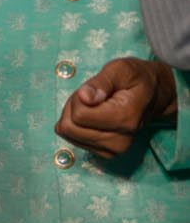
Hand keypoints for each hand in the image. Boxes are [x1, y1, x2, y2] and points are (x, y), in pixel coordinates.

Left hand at [57, 57, 179, 155]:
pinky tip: (95, 116)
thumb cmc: (135, 79)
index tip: (93, 90)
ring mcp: (114, 150)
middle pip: (70, 127)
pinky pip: (72, 139)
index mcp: (125, 118)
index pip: (79, 115)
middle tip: (92, 97)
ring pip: (68, 133)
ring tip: (96, 105)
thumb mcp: (119, 69)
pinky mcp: (106, 153)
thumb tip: (84, 98)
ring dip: (75, 115)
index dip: (78, 98)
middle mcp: (121, 140)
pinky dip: (78, 125)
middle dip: (73, 107)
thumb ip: (100, 82)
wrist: (154, 95)